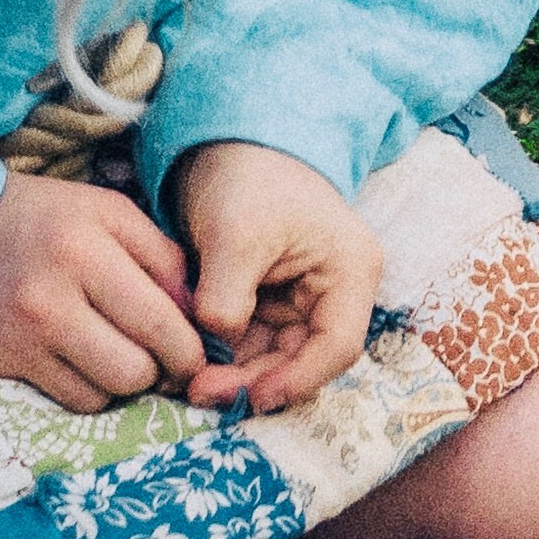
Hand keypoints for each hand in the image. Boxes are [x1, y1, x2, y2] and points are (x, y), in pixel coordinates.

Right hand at [0, 174, 213, 414]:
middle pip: (137, 369)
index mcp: (87, 248)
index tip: (195, 350)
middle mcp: (52, 298)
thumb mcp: (108, 214)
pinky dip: (89, 389)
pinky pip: (70, 401)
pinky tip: (84, 363)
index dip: (190, 348)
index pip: (161, 321)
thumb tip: (200, 318)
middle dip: (161, 370)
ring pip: (106, 394)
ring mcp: (22, 337)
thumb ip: (162, 259)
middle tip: (162, 359)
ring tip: (121, 356)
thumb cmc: (43, 220)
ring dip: (124, 382)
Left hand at [168, 142, 380, 414]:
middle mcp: (333, 293)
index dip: (297, 379)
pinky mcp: (268, 302)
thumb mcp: (235, 233)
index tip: (250, 396)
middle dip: (253, 381)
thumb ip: (227, 296)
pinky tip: (191, 364)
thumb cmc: (246, 176)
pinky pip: (251, 343)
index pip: (337, 345)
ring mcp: (300, 300)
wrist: (224, 142)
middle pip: (302, 358)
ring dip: (234, 374)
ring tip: (188, 382)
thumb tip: (214, 345)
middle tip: (198, 392)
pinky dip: (224, 357)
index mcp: (350, 272)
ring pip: (273, 358)